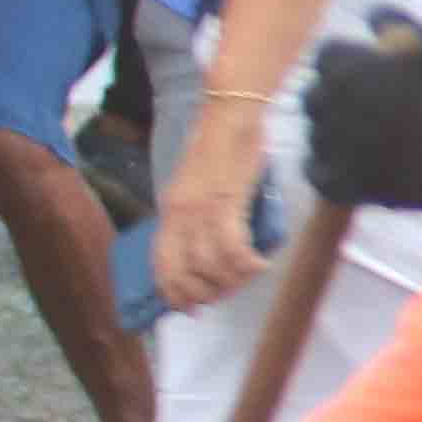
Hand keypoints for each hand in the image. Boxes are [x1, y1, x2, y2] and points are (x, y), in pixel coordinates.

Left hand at [158, 104, 268, 308]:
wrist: (230, 114)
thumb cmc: (220, 143)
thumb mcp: (199, 183)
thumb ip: (198, 211)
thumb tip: (210, 242)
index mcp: (170, 210)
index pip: (161, 265)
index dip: (174, 293)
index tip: (191, 307)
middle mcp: (179, 214)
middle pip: (184, 274)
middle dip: (206, 293)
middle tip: (228, 292)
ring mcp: (200, 209)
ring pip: (210, 266)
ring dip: (233, 280)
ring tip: (249, 274)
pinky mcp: (225, 202)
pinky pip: (232, 248)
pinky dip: (247, 264)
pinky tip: (260, 263)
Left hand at [298, 15, 421, 207]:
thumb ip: (394, 25)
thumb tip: (374, 17)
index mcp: (343, 66)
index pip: (327, 56)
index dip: (351, 62)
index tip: (372, 69)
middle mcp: (328, 104)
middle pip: (315, 98)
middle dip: (336, 99)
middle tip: (371, 106)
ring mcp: (334, 146)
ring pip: (317, 137)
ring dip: (336, 135)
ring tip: (369, 141)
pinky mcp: (347, 184)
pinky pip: (318, 176)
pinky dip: (330, 170)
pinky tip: (353, 169)